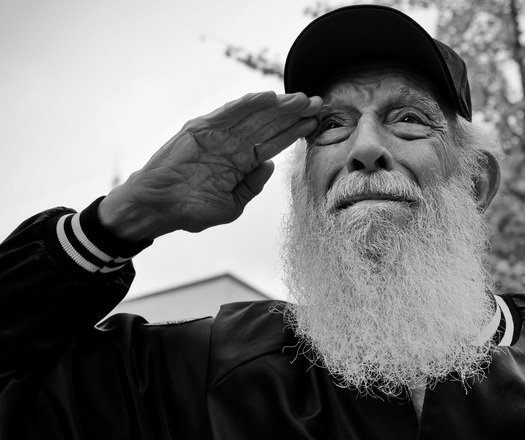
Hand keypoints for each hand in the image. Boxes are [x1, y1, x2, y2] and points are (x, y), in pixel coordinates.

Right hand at [99, 91, 321, 241]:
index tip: (316, 123)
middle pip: (270, 125)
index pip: (275, 142)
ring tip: (300, 99)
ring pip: (254, 116)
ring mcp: (218, 135)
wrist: (158, 208)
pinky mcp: (201, 128)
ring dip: (277, 106)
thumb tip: (270, 165)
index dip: (295, 131)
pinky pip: (228, 113)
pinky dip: (247, 104)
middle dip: (294, 114)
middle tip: (318, 104)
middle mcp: (233, 144)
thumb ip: (252, 186)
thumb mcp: (232, 204)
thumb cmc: (191, 210)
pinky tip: (268, 98)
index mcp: (242, 162)